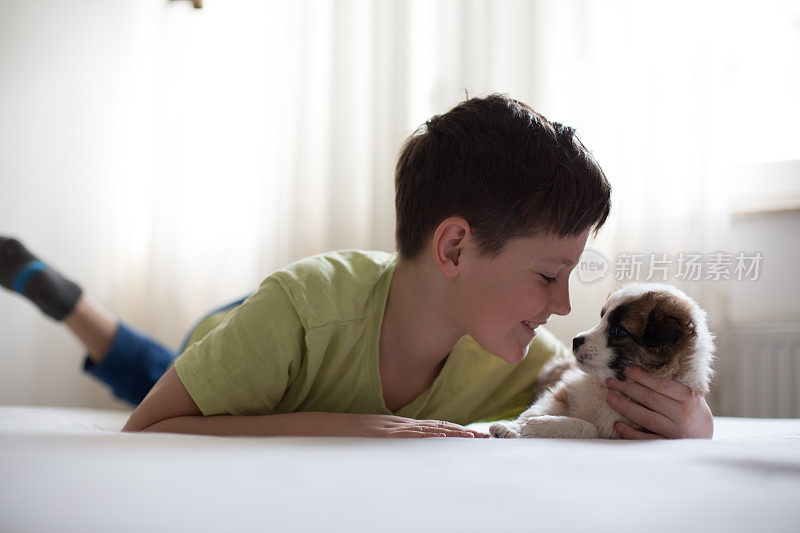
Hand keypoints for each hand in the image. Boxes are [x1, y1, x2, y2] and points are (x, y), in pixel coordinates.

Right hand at [342, 413, 490, 438]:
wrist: (328, 429)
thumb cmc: (350, 436)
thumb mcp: (376, 439)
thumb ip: (393, 442)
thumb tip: (406, 450)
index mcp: (401, 426)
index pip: (435, 428)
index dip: (455, 431)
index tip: (474, 437)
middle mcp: (402, 425)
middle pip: (438, 427)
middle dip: (462, 433)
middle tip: (483, 438)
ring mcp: (394, 430)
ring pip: (429, 430)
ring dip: (452, 434)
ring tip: (472, 438)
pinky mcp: (386, 436)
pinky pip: (411, 436)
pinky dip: (429, 437)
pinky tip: (442, 439)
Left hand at [604, 366, 712, 439]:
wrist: (706, 442)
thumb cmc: (694, 414)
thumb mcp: (691, 397)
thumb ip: (673, 386)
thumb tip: (644, 370)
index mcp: (689, 398)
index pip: (661, 384)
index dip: (641, 376)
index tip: (625, 369)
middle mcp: (683, 414)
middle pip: (650, 399)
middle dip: (627, 388)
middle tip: (610, 382)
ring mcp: (676, 431)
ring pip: (646, 418)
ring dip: (626, 407)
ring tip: (611, 399)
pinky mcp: (669, 445)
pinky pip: (647, 439)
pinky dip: (631, 432)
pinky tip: (618, 425)